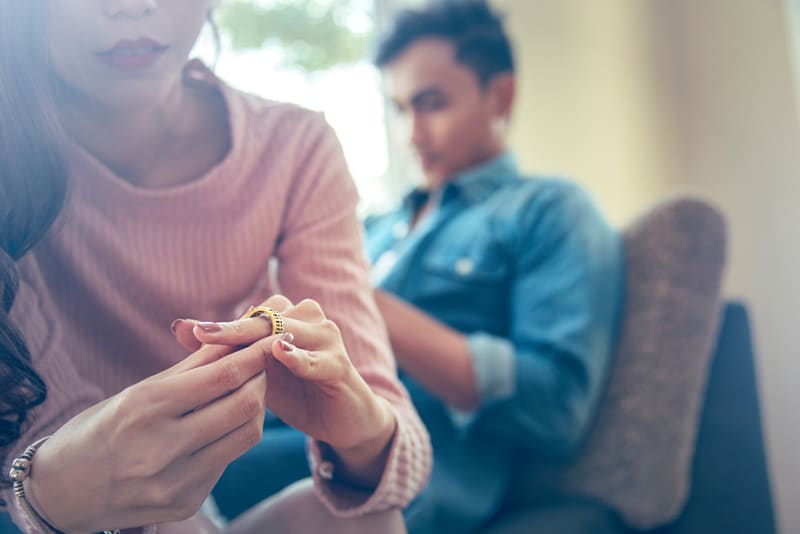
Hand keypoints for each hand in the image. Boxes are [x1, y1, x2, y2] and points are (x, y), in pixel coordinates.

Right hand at [26, 339, 276, 531]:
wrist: (62, 492)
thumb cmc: (100, 428)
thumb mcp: (138, 391)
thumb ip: (192, 367)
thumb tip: (237, 334)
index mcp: (145, 408)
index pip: (222, 376)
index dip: (256, 354)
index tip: (273, 337)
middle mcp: (161, 449)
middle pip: (244, 405)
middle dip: (262, 378)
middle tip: (263, 362)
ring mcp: (176, 482)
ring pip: (246, 434)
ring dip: (255, 407)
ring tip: (247, 389)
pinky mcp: (186, 504)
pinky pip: (227, 460)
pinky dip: (232, 436)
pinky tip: (222, 425)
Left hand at [172, 295, 396, 486]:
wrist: (342, 420)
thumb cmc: (297, 392)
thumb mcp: (256, 373)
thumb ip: (226, 351)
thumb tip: (179, 327)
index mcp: (290, 316)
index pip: (253, 313)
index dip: (222, 322)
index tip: (189, 330)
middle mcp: (311, 319)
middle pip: (268, 318)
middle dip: (234, 327)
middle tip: (203, 334)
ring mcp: (329, 339)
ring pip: (291, 332)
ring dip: (261, 338)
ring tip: (233, 344)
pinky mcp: (341, 365)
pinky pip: (318, 358)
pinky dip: (299, 357)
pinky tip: (280, 354)